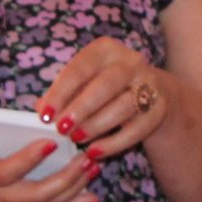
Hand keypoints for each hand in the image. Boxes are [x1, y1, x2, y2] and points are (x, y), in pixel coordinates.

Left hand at [39, 38, 168, 164]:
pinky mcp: (159, 108)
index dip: (61, 93)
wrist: (152, 93)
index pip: (80, 68)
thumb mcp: (82, 84)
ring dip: (96, 125)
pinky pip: (137, 128)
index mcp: (105, 50)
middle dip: (81, 108)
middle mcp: (130, 62)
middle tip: (61, 129)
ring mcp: (149, 84)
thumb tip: (43, 109)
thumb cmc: (104, 89)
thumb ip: (62, 95)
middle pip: (106, 84)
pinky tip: (95, 151)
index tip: (45, 116)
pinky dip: (114, 143)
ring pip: (124, 106)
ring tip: (76, 139)